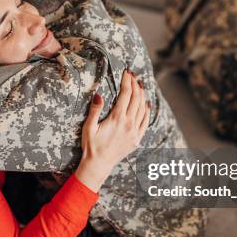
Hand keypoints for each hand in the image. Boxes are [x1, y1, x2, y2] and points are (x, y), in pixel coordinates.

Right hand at [75, 70, 149, 191]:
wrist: (99, 164)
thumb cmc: (91, 145)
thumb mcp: (89, 127)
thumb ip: (95, 110)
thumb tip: (98, 94)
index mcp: (117, 119)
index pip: (125, 95)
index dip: (127, 82)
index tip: (126, 72)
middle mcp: (128, 124)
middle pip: (136, 99)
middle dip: (135, 85)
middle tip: (133, 75)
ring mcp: (134, 132)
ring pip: (142, 109)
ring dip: (142, 95)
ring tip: (139, 85)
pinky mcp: (137, 139)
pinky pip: (145, 121)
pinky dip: (147, 111)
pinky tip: (146, 104)